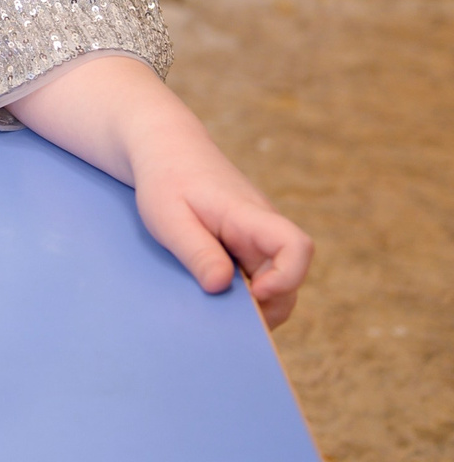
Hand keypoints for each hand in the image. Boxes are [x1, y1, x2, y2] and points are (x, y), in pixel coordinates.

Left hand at [130, 135, 314, 328]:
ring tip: (214, 303)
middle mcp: (263, 227)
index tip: (253, 292)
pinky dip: (242, 291)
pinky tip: (214, 290)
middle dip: (267, 304)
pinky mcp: (248, 244)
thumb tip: (220, 286)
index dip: (287, 277)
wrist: (166, 149)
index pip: (296, 245)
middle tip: (224, 312)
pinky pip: (258, 274)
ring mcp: (258, 237)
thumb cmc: (166, 180)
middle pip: (290, 276)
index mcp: (248, 215)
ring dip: (254, 302)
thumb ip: (196, 251)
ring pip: (276, 280)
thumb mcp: (168, 217)